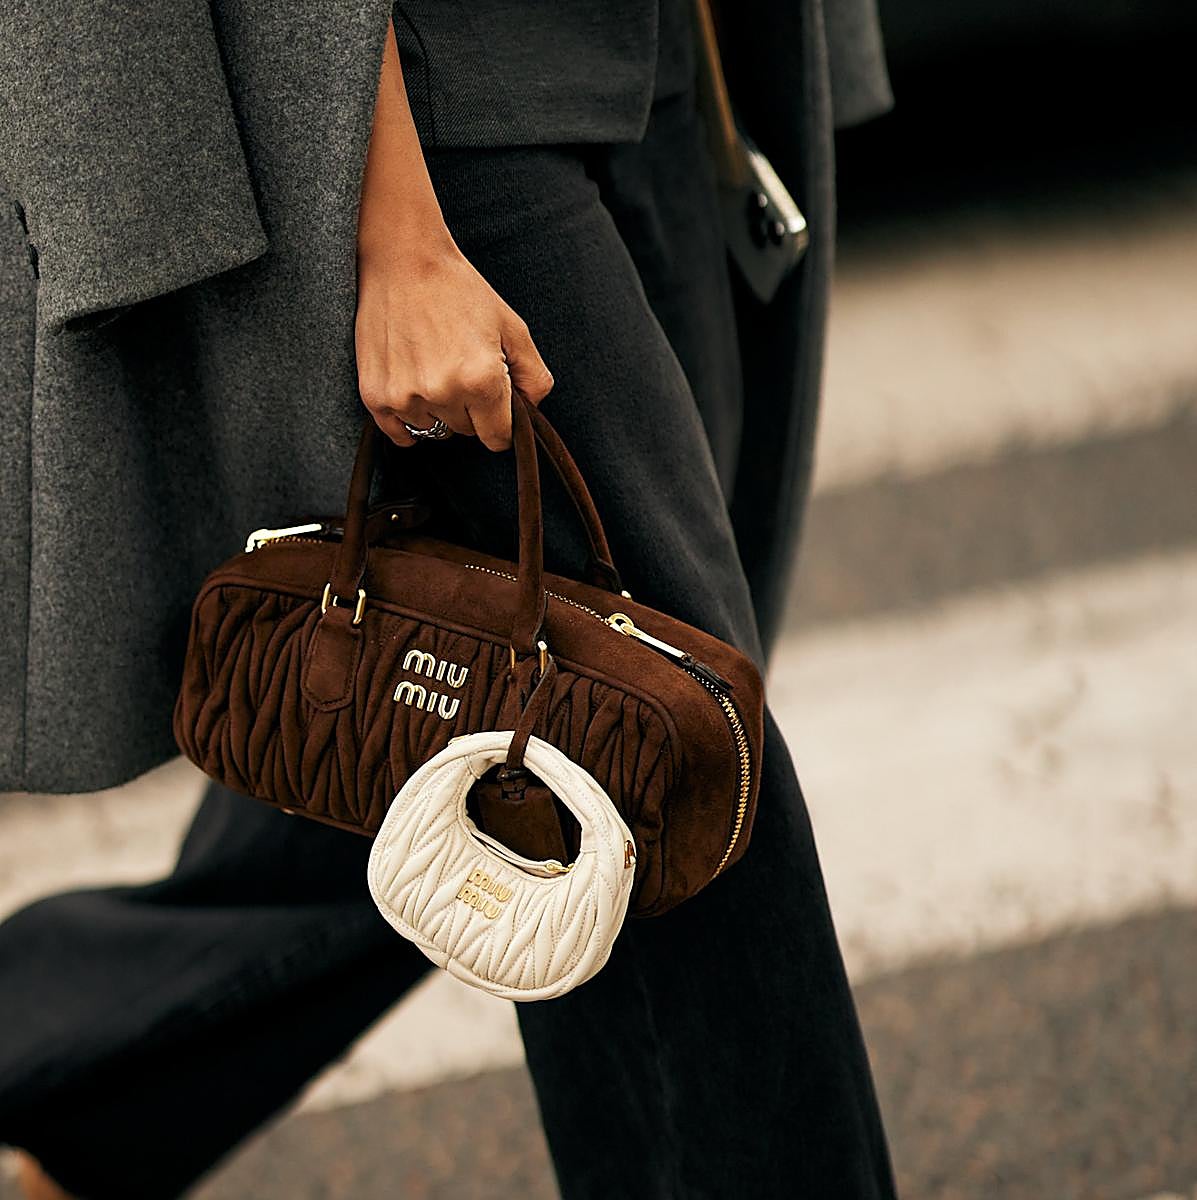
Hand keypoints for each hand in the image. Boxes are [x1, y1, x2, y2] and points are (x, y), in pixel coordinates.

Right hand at [354, 228, 553, 450]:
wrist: (402, 260)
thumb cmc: (460, 290)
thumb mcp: (513, 327)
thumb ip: (534, 376)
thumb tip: (531, 411)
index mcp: (482, 380)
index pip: (498, 439)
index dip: (501, 422)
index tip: (494, 402)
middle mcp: (443, 393)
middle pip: (466, 432)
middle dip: (470, 409)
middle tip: (460, 367)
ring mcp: (405, 397)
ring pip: (434, 430)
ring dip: (438, 409)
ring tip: (432, 366)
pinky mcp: (375, 396)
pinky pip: (400, 435)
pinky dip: (409, 420)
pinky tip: (413, 386)